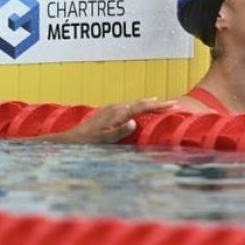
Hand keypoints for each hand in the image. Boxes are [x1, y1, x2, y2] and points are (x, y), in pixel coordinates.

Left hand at [49, 98, 176, 143]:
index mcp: (118, 113)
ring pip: (134, 103)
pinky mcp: (108, 112)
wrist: (71, 139)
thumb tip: (135, 122)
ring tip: (159, 103)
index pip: (142, 107)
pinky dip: (138, 106)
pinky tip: (138, 109)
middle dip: (157, 103)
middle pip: (140, 102)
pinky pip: (128, 106)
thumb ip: (120, 131)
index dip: (158, 105)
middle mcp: (116, 108)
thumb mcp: (104, 140)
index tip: (173, 104)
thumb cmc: (88, 142)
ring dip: (147, 103)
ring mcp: (111, 109)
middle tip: (172, 103)